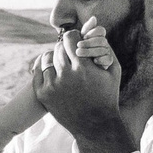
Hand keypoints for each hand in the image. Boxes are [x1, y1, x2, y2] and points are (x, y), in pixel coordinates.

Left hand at [33, 23, 127, 152]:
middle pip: (59, 47)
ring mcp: (53, 85)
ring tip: (64, 62)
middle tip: (71, 54)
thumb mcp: (113, 70)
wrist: (95, 125)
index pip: (70, 37)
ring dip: (56, 57)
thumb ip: (104, 47)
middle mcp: (67, 75)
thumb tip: (94, 26)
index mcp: (84, 67)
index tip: (77, 42)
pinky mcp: (43, 94)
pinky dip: (45, 68)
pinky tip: (54, 70)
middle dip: (66, 48)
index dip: (74, 37)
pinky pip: (39, 71)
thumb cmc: (107, 95)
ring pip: (48, 57)